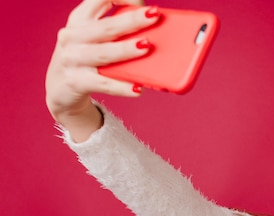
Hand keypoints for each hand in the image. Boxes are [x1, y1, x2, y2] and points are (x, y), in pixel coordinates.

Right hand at [45, 0, 159, 140]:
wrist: (60, 89)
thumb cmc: (86, 60)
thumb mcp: (94, 40)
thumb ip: (116, 34)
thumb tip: (154, 36)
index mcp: (79, 20)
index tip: (140, 4)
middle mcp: (72, 36)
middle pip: (106, 27)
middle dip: (132, 20)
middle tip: (154, 16)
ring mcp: (72, 59)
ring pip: (103, 53)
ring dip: (126, 49)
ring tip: (146, 46)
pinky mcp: (76, 81)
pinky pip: (103, 83)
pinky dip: (121, 87)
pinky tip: (138, 88)